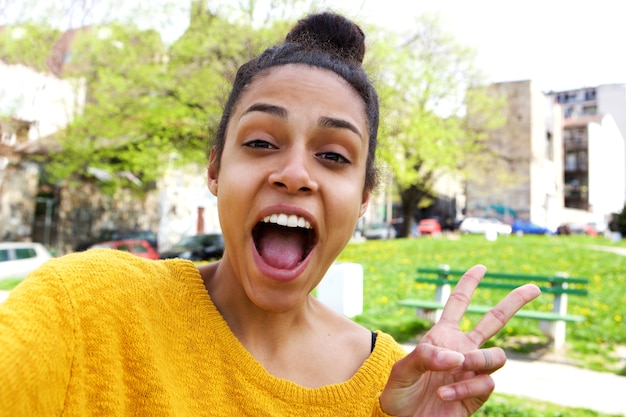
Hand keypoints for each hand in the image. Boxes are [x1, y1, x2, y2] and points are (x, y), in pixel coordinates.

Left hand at [380, 265, 540, 416]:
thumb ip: (425, 357)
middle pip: (494, 321)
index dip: (468, 284)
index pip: (458, 304)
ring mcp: (472, 371)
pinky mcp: (478, 393)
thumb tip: (458, 357)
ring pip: (497, 356)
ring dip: (480, 360)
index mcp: (442, 336)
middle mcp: (462, 350)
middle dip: (514, 303)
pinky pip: (486, 383)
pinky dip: (464, 387)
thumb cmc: (399, 393)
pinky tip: (444, 394)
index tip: (481, 267)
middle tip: (535, 288)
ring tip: (460, 367)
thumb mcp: (402, 370)